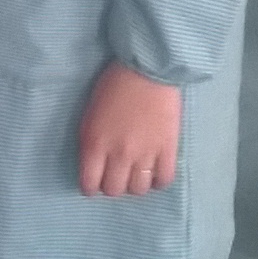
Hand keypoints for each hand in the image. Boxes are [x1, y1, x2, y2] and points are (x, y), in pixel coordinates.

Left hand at [77, 61, 180, 196]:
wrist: (147, 68)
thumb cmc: (114, 85)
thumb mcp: (90, 115)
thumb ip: (90, 143)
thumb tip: (94, 165)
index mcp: (95, 144)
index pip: (89, 185)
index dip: (90, 187)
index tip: (94, 182)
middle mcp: (119, 155)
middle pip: (114, 190)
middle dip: (112, 186)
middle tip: (116, 174)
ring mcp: (145, 154)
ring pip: (138, 189)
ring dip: (135, 184)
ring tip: (136, 173)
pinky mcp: (168, 149)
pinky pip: (164, 180)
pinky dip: (158, 181)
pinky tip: (155, 172)